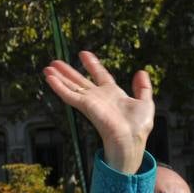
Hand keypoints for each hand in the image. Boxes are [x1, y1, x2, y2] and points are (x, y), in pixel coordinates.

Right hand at [44, 51, 153, 173]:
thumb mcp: (145, 102)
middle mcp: (99, 97)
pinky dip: (59, 87)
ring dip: (59, 77)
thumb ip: (143, 87)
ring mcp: (90, 102)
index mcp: (112, 94)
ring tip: (48, 68)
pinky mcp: (85, 106)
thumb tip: (140, 72)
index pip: (100, 75)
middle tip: (55, 62)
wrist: (131, 139)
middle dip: (68, 72)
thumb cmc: (138, 126)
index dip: (92, 64)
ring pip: (71, 86)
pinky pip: (69, 95)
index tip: (83, 54)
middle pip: (80, 81)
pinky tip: (49, 78)